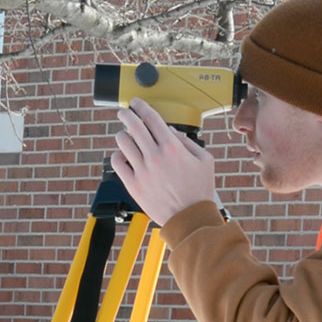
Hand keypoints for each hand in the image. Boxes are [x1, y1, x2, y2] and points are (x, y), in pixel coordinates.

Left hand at [111, 98, 215, 225]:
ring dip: (122, 134)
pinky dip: (118, 155)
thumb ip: (187, 142)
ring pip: (123, 142)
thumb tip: (169, 131)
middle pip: (133, 125)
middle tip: (124, 112)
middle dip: (126, 114)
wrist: (190, 218)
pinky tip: (123, 155)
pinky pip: (117, 162)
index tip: (137, 103)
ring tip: (125, 135)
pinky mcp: (133, 184)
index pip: (152, 118)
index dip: (142, 106)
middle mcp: (155, 156)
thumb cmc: (199, 190)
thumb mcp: (204, 160)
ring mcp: (142, 170)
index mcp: (172, 147)